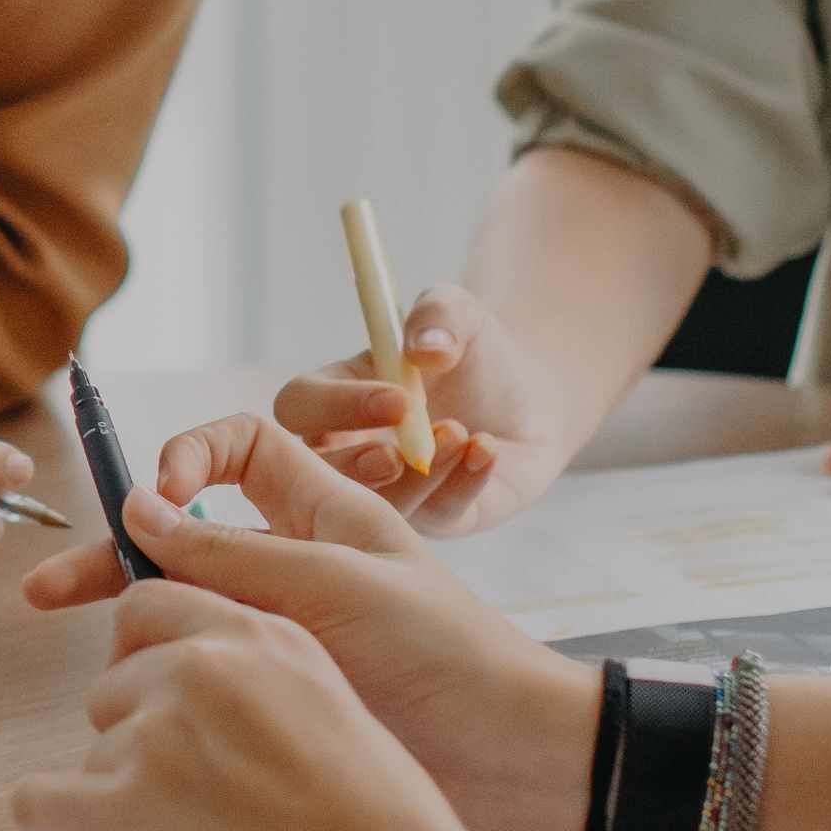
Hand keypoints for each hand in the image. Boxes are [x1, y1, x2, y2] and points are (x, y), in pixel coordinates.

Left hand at [9, 583, 488, 830]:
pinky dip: (57, 827)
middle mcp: (202, 666)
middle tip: (179, 793)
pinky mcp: (123, 802)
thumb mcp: (337, 707)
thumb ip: (264, 681)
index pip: (148, 607)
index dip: (142, 659)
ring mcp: (158, 731)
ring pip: (90, 749)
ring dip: (119, 793)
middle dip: (133, 735)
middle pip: (112, 681)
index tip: (150, 701)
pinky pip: (38, 799)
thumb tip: (208, 699)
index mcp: (260, 635)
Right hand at [25, 414, 597, 830]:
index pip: (237, 450)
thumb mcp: (339, 582)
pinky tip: (127, 728)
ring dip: (133, 636)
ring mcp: (288, 640)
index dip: (186, 458)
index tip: (151, 499)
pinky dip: (161, 695)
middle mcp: (298, 570)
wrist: (519, 770)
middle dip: (113, 559)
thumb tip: (140, 512)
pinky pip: (206, 684)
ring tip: (98, 682)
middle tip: (45, 593)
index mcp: (325, 514)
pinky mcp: (281, 703)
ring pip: (185, 619)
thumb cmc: (451, 658)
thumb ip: (233, 550)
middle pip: (185, 541)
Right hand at [267, 283, 556, 533]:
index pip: (299, 407)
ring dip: (417, 477)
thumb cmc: (475, 351)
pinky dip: (463, 483)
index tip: (396, 398)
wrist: (531, 395)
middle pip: (317, 474)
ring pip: (379, 505)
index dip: (334, 407)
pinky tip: (486, 451)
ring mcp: (390, 489)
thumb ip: (439, 316)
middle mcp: (349, 448)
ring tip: (461, 435)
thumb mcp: (460, 314)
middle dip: (356, 466)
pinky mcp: (435, 516)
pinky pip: (439, 514)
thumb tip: (424, 348)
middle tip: (397, 455)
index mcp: (334, 395)